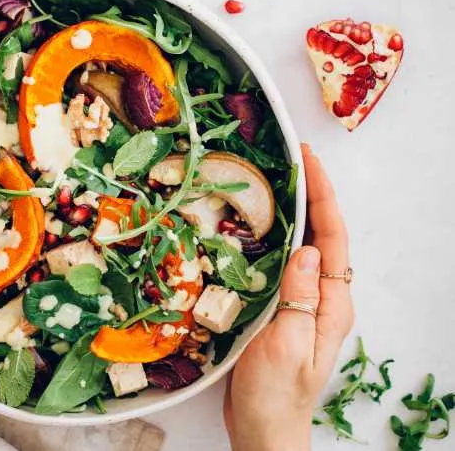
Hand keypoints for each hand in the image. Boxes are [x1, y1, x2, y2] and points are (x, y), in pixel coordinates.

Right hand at [223, 144, 353, 450]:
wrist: (264, 429)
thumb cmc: (276, 394)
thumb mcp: (287, 346)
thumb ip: (299, 298)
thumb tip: (308, 249)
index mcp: (331, 303)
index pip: (333, 239)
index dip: (323, 196)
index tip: (308, 162)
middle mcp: (321, 297)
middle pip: (322, 234)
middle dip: (310, 193)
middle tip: (287, 158)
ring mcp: (301, 302)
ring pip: (301, 245)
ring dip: (290, 211)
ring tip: (269, 179)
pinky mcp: (280, 308)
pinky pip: (279, 263)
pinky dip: (269, 236)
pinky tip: (249, 225)